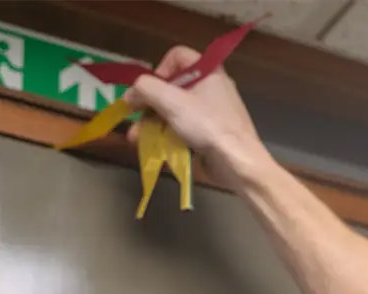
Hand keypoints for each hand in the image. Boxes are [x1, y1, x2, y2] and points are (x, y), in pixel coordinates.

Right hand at [124, 46, 272, 188]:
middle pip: (172, 87)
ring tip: (136, 138)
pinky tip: (152, 147)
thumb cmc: (207, 124)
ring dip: (152, 123)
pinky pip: (183, 128)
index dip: (159, 69)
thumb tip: (130, 94)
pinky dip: (167, 135)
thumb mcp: (171, 101)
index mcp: (208, 71)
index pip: (178, 56)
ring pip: (175, 111)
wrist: (237, 162)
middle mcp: (211, 88)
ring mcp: (211, 112)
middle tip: (133, 116)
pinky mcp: (210, 134)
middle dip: (149, 103)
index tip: (150, 89)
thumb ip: (145, 89)